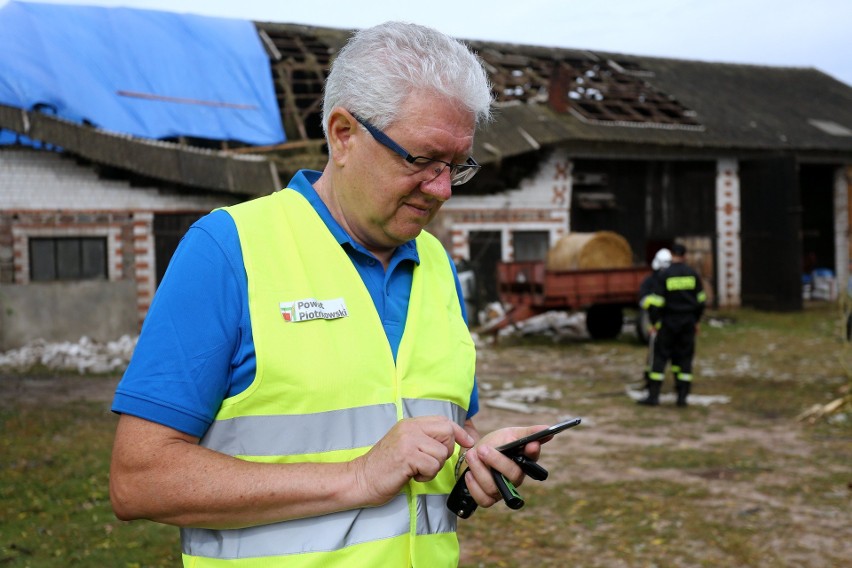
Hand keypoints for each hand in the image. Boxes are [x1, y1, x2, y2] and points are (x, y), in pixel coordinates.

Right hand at [353, 416, 473, 505]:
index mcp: (410, 423)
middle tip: (428, 462)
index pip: (444, 421)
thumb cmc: (385, 466)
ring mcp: (408, 441)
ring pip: (441, 453)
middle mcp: (410, 428)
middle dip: (444, 452)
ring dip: (433, 468)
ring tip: (416, 470)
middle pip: (447, 434)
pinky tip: (412, 475)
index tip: (469, 442)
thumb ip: (425, 439)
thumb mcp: (405, 444)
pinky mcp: (407, 456)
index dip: (459, 432)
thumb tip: (455, 440)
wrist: (361, 478)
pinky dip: (426, 476)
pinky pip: (432, 466)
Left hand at [459, 425, 548, 507]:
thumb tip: (547, 427)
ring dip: (479, 470)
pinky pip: (484, 500)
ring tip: (471, 455)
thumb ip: (527, 432)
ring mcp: (503, 490)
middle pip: (513, 475)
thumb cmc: (497, 444)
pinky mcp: (490, 498)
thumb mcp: (510, 434)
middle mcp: (516, 478)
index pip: (532, 458)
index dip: (532, 452)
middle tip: (483, 449)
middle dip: (497, 461)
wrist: (477, 454)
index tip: (530, 445)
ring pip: (494, 487)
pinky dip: (474, 487)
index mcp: (524, 461)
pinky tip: (469, 474)